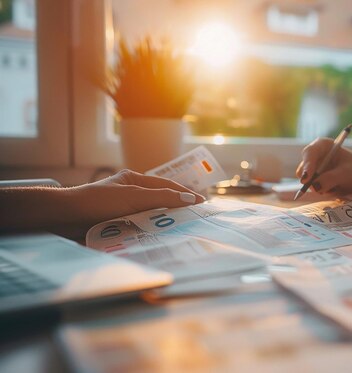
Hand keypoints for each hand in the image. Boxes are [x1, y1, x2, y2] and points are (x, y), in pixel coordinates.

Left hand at [70, 169, 204, 229]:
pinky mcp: (117, 227)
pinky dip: (150, 234)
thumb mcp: (134, 196)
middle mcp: (130, 194)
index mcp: (134, 180)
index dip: (184, 194)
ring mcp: (123, 211)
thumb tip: (190, 199)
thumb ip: (162, 198)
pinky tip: (159, 241)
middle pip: (159, 202)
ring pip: (150, 218)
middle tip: (195, 220)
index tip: (201, 203)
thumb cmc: (97, 201)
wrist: (64, 218)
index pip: (165, 186)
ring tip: (182, 232)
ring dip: (163, 225)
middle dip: (176, 210)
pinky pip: (139, 230)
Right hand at [296, 138, 351, 194]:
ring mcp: (313, 167)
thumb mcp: (347, 173)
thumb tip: (315, 186)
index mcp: (324, 145)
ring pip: (306, 180)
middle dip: (308, 179)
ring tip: (336, 187)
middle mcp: (315, 154)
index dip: (307, 164)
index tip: (307, 178)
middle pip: (303, 166)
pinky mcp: (313, 178)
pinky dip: (321, 190)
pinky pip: (311, 187)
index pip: (310, 152)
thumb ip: (331, 178)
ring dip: (318, 186)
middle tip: (314, 190)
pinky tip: (333, 188)